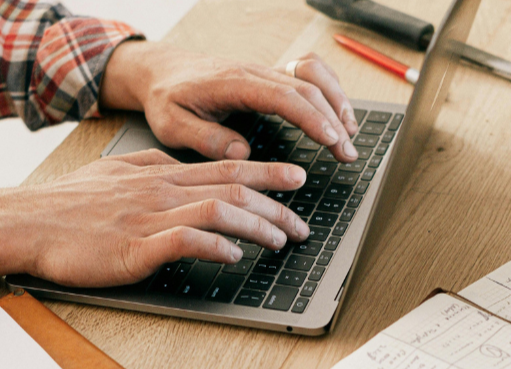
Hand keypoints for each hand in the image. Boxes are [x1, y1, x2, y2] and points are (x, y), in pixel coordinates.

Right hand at [0, 150, 309, 287]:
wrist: (25, 223)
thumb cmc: (67, 204)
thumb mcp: (114, 172)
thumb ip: (150, 169)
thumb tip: (178, 167)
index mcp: (159, 175)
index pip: (225, 168)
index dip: (267, 173)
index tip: (298, 179)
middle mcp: (160, 190)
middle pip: (232, 189)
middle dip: (275, 206)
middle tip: (302, 223)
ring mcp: (148, 217)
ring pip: (217, 212)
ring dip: (255, 226)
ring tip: (280, 240)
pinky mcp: (134, 247)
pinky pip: (183, 241)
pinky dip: (214, 246)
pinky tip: (233, 256)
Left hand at [100, 42, 360, 161]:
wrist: (160, 71)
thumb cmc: (166, 98)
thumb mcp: (171, 124)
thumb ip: (204, 137)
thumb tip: (241, 153)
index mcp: (233, 82)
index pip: (284, 96)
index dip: (312, 118)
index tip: (332, 140)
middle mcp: (254, 72)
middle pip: (307, 88)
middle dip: (334, 120)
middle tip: (348, 154)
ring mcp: (264, 71)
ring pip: (313, 78)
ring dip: (337, 103)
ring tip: (350, 136)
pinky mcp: (269, 77)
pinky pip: (308, 74)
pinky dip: (329, 92)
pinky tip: (338, 115)